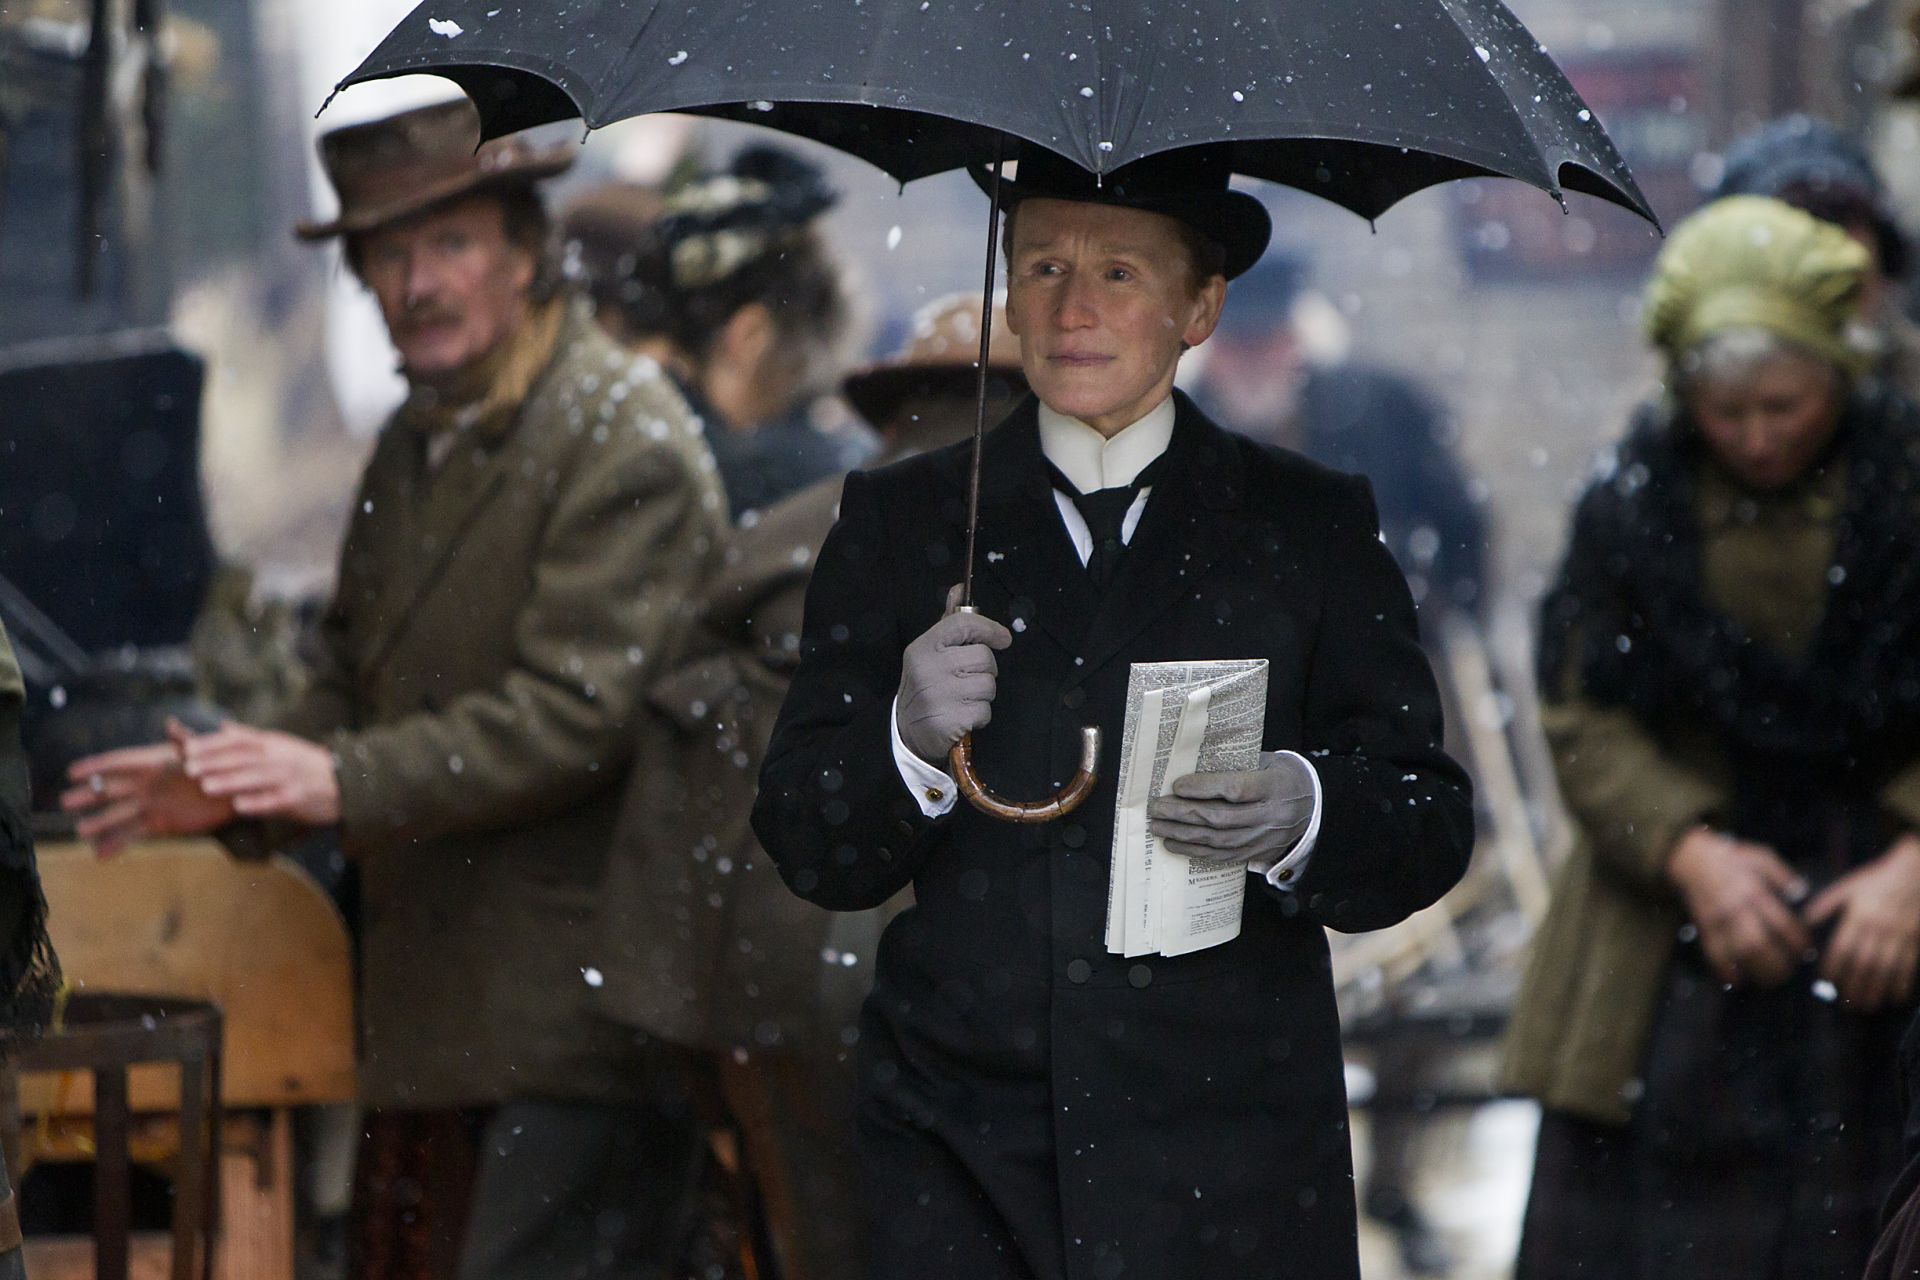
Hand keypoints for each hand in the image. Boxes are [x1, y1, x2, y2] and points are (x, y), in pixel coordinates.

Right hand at [62, 719, 235, 856]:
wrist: (238, 792)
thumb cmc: (221, 765)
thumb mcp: (204, 750)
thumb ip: (185, 741)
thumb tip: (171, 725)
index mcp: (153, 764)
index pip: (118, 763)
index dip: (96, 767)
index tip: (72, 772)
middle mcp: (147, 785)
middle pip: (112, 790)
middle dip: (89, 795)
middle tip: (65, 802)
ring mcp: (153, 805)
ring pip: (120, 815)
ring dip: (100, 824)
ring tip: (80, 832)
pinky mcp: (163, 824)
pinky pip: (136, 834)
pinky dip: (118, 844)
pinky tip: (100, 855)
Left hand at [179, 723, 341, 825]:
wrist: (344, 781)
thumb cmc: (305, 764)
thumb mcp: (280, 744)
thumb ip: (250, 736)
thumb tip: (223, 726)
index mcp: (272, 743)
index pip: (237, 740)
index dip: (212, 744)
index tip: (188, 749)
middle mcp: (279, 757)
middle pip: (243, 758)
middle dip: (215, 763)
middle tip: (189, 769)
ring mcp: (289, 777)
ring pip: (256, 778)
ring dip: (231, 782)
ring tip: (207, 787)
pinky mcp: (298, 797)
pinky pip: (275, 800)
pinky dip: (257, 802)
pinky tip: (239, 806)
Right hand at [895, 587, 1012, 765]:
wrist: (905, 731)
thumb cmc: (925, 684)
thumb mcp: (930, 651)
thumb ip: (949, 621)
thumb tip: (961, 588)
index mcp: (924, 647)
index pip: (962, 624)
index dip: (988, 628)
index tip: (1003, 638)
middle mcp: (929, 668)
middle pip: (984, 658)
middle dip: (985, 670)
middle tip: (968, 679)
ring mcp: (939, 696)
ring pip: (988, 685)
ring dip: (983, 695)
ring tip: (963, 698)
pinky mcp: (951, 721)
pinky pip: (985, 711)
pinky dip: (979, 716)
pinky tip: (962, 715)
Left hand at [1146, 752, 1315, 865]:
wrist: (1315, 806)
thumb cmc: (1283, 775)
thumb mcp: (1267, 761)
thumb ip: (1236, 764)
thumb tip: (1191, 764)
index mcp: (1275, 787)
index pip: (1236, 789)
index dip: (1204, 788)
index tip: (1177, 785)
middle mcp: (1271, 816)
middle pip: (1221, 819)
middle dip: (1184, 814)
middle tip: (1157, 808)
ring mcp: (1265, 839)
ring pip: (1219, 842)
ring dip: (1184, 835)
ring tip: (1158, 827)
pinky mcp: (1259, 853)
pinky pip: (1223, 857)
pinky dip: (1196, 852)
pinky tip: (1174, 844)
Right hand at [1665, 826, 1810, 987]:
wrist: (1690, 857)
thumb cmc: (1730, 857)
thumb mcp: (1760, 856)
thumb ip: (1782, 874)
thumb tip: (1801, 893)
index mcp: (1753, 890)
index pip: (1780, 922)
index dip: (1796, 940)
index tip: (1805, 950)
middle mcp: (1736, 908)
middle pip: (1758, 942)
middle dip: (1776, 963)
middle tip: (1789, 973)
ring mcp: (1718, 919)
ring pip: (1736, 951)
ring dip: (1754, 970)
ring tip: (1769, 981)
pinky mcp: (1703, 926)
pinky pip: (1712, 951)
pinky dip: (1722, 968)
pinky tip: (1735, 980)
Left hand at [1802, 833, 1919, 1012]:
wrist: (1913, 873)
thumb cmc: (1876, 881)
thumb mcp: (1847, 888)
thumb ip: (1825, 905)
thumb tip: (1804, 922)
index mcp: (1858, 916)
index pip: (1843, 948)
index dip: (1834, 967)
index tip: (1827, 982)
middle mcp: (1878, 929)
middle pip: (1864, 964)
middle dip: (1855, 986)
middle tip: (1847, 1004)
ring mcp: (1899, 936)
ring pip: (1886, 969)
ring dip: (1877, 990)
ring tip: (1867, 1007)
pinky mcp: (1915, 940)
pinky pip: (1908, 966)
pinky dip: (1901, 984)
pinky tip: (1895, 998)